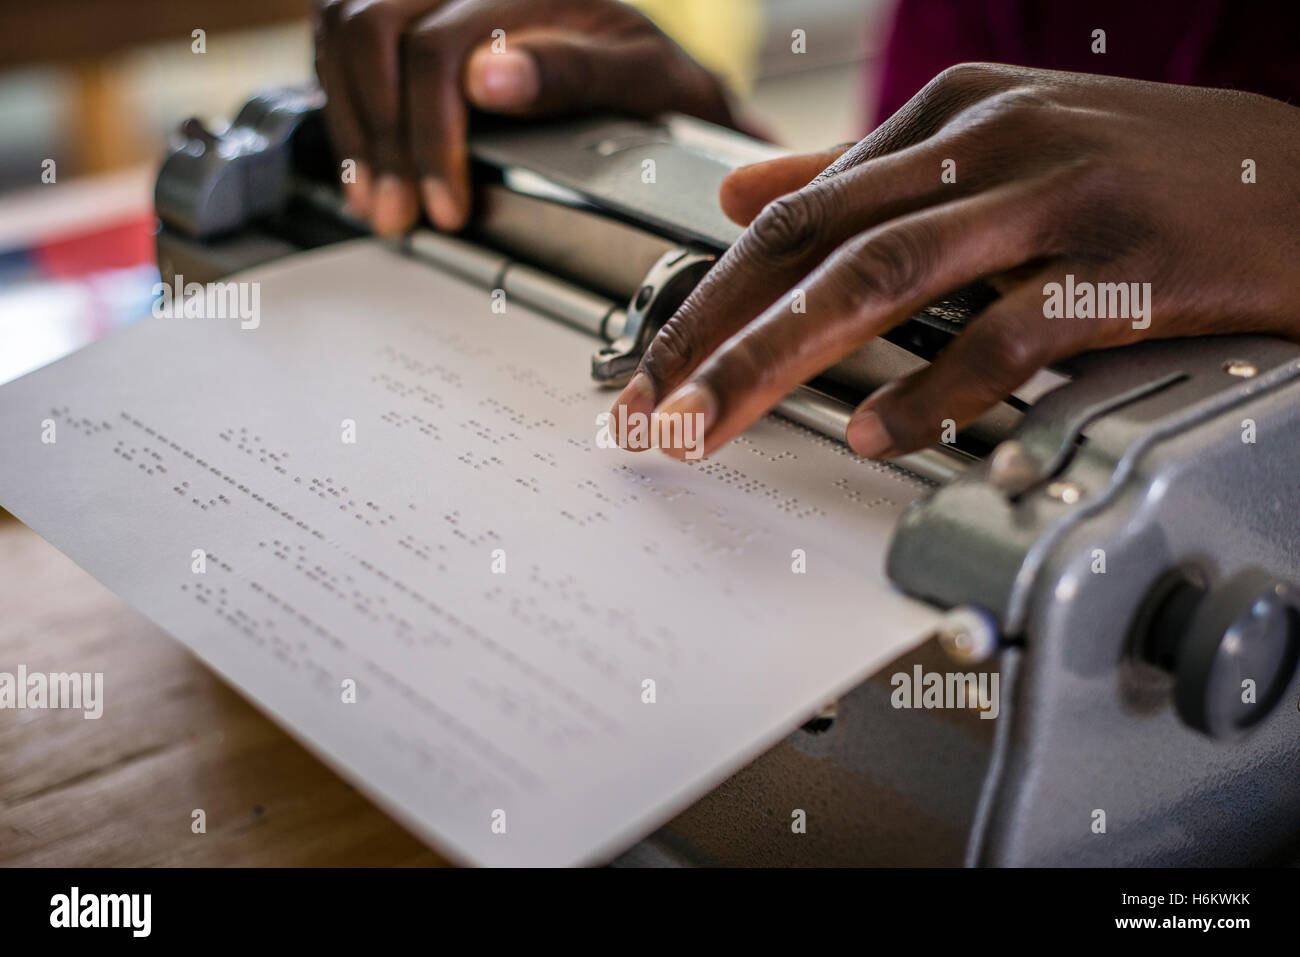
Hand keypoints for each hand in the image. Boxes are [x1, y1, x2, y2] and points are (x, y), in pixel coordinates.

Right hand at [313, 0, 736, 235]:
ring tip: (378, 201)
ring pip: (344, 29)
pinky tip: (365, 162)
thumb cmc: (652, 82)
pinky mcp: (408, 8)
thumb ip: (571, 74)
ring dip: (354, 125)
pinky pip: (341, 36)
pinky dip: (345, 104)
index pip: (437, 48)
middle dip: (382, 139)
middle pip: (372, 32)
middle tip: (401, 214)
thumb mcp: (642, 79)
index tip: (448, 206)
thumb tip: (490, 79)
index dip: (431, 136)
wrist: (653, 77)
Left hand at [609, 63, 1299, 459]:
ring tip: (712, 423)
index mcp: (948, 117)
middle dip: (715, 334)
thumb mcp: (990, 150)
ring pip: (888, 277)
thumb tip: (742, 193)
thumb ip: (861, 178)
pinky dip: (937, 389)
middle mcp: (992, 143)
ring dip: (782, 357)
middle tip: (648, 409)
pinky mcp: (1128, 263)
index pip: (794, 212)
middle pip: (817, 243)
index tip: (651, 367)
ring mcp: (1061, 197)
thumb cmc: (1141, 177)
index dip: (709, 295)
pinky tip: (878, 432)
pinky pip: (1010, 334)